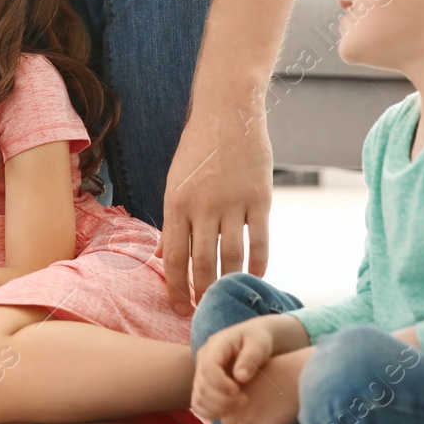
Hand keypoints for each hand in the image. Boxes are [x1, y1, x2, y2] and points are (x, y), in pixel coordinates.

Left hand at [157, 94, 272, 311]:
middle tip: (204, 311)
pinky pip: (260, 240)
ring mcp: (232, 202)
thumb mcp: (175, 182)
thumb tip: (163, 257)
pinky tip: (256, 276)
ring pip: (231, 255)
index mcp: (176, 203)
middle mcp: (202, 206)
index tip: (179, 309)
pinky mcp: (259, 198)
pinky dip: (259, 263)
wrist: (227, 112)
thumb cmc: (198, 150)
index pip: (173, 257)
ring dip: (229, 282)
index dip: (176, 287)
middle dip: (201, 292)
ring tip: (227, 297)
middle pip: (202, 262)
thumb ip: (172, 222)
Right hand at [191, 316, 276, 420]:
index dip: (221, 385)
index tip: (240, 392)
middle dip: (222, 400)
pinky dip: (210, 412)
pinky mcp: (204, 384)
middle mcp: (203, 359)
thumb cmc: (258, 340)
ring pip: (198, 397)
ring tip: (239, 406)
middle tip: (244, 401)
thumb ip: (250, 358)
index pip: (208, 368)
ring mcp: (201, 372)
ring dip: (217, 408)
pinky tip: (229, 412)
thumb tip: (240, 377)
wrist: (254, 341)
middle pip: (202, 386)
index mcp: (215, 346)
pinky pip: (198, 403)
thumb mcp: (259, 344)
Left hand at [220, 348, 307, 423]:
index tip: (248, 407)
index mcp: (227, 394)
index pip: (223, 413)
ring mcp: (248, 420)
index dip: (235, 413)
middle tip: (260, 412)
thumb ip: (235, 395)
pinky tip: (280, 416)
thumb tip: (231, 412)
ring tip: (271, 413)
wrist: (295, 375)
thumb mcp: (247, 378)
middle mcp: (234, 408)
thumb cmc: (275, 373)